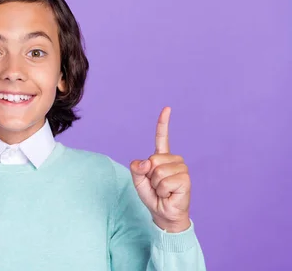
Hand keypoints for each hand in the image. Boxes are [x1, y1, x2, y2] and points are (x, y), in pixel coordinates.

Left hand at [130, 107, 190, 232]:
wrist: (163, 213)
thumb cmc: (152, 196)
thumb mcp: (138, 181)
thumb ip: (136, 168)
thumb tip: (147, 162)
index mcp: (162, 157)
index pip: (162, 137)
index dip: (163, 123)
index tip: (167, 108)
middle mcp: (174, 160)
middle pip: (152, 160)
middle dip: (149, 176)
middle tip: (157, 186)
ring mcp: (181, 169)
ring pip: (158, 171)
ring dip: (156, 185)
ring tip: (163, 191)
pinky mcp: (185, 179)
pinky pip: (165, 181)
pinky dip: (162, 191)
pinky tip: (169, 194)